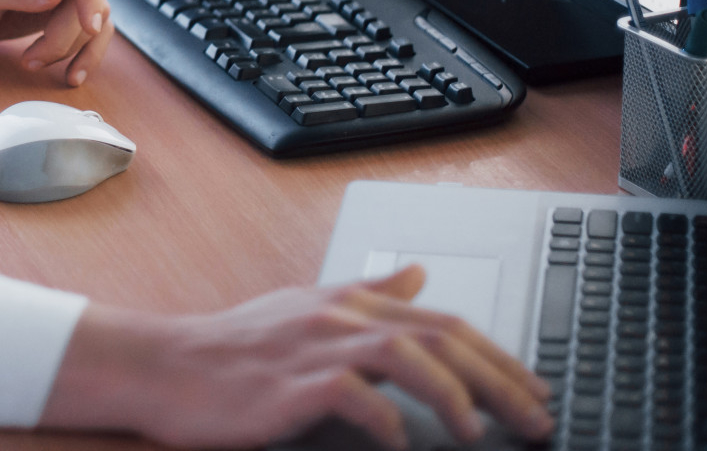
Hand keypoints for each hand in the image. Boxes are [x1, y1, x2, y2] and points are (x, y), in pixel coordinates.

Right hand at [41, 265, 554, 448]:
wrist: (167, 366)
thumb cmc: (237, 348)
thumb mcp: (308, 310)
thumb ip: (365, 294)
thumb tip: (413, 272)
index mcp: (351, 301)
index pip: (444, 321)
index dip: (500, 356)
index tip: (538, 390)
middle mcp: (341, 315)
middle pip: (442, 336)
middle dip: (501, 379)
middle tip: (538, 419)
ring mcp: (317, 345)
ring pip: (411, 356)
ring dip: (457, 395)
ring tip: (481, 432)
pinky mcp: (294, 381)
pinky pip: (358, 396)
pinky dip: (390, 421)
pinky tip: (406, 445)